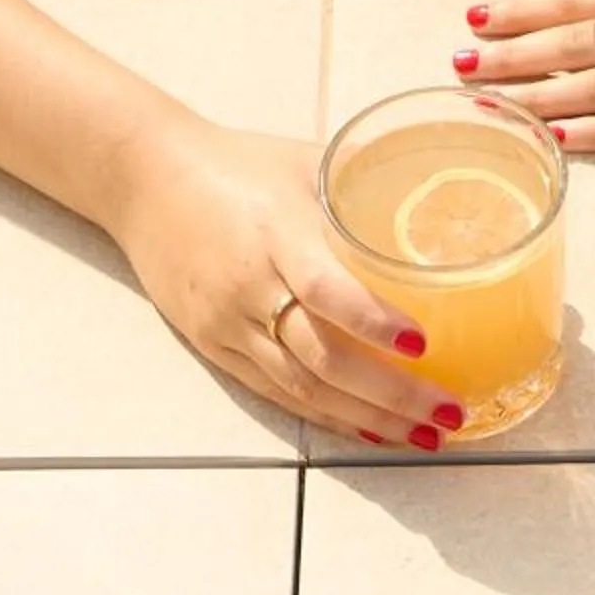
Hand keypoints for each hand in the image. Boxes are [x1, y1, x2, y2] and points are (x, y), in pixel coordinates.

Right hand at [106, 115, 466, 448]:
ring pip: (301, 387)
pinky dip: (324, 415)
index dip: (371, 321)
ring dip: (366, 418)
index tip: (421, 344)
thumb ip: (361, 181)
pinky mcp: (213, 346)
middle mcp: (249, 287)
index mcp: (274, 232)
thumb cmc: (236, 162)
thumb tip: (437, 190)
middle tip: (448, 412)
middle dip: (389, 393)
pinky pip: (274, 391)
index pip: (323, 287)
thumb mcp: (302, 160)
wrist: (145, 179)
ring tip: (423, 434)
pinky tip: (365, 428)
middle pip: (321, 357)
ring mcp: (227, 324)